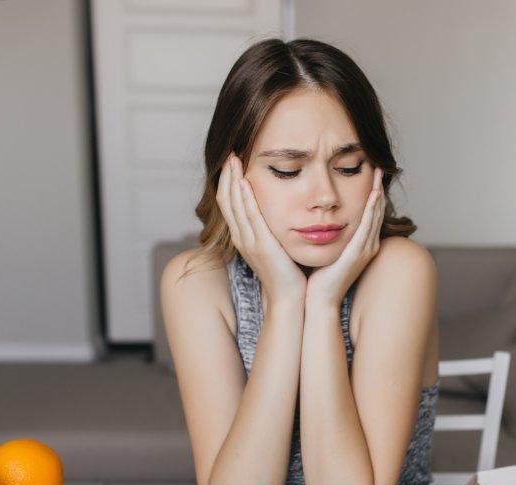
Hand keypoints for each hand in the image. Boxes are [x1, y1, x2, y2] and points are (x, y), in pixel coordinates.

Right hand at [217, 152, 306, 305]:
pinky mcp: (261, 245)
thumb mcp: (274, 246)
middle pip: (226, 200)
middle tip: (230, 154)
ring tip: (234, 160)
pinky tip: (245, 182)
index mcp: (243, 237)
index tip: (232, 162)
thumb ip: (270, 229)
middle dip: (227, 176)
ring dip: (233, 181)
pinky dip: (246, 198)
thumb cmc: (287, 273)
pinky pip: (250, 217)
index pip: (228, 204)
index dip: (228, 182)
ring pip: (234, 205)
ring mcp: (249, 242)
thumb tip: (276, 211)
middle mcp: (241, 238)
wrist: (290, 298)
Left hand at [305, 166, 384, 308]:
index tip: (369, 176)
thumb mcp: (327, 252)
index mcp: (361, 246)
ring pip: (374, 215)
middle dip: (378, 189)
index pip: (370, 215)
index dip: (372, 195)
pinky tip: (373, 195)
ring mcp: (365, 250)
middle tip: (379, 167)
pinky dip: (371, 209)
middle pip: (376, 211)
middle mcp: (368, 246)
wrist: (318, 300)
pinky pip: (367, 226)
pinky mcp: (358, 253)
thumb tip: (320, 221)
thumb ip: (328, 236)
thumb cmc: (318, 279)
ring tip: (378, 174)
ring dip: (377, 193)